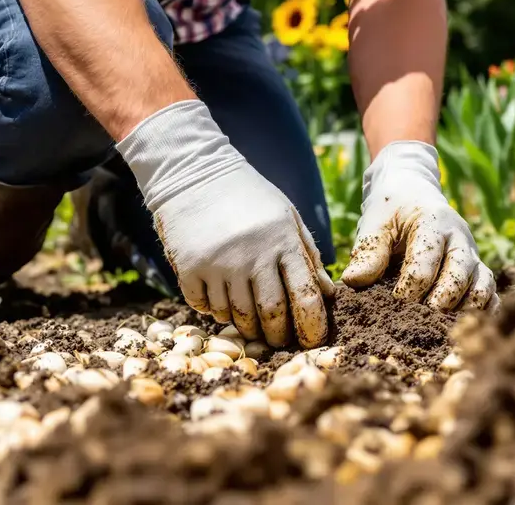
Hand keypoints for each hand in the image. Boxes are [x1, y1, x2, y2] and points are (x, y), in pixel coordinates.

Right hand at [116, 100, 334, 347]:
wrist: (194, 173)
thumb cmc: (249, 197)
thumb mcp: (286, 216)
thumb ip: (307, 254)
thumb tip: (326, 294)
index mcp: (282, 241)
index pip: (305, 296)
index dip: (313, 325)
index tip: (314, 341)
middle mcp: (251, 255)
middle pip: (271, 315)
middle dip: (279, 336)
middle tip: (280, 341)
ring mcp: (218, 263)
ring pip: (237, 316)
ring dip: (246, 326)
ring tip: (252, 323)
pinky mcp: (189, 268)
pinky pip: (205, 308)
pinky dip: (214, 311)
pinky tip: (220, 300)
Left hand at [341, 141, 497, 312]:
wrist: (413, 192)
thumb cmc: (391, 210)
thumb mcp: (376, 222)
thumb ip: (368, 251)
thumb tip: (353, 282)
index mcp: (434, 223)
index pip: (426, 261)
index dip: (409, 287)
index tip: (394, 302)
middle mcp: (460, 239)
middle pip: (460, 275)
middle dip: (440, 302)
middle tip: (418, 319)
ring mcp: (473, 255)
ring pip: (482, 286)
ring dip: (463, 310)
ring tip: (439, 324)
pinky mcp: (478, 271)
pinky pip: (491, 295)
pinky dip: (482, 313)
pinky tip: (462, 326)